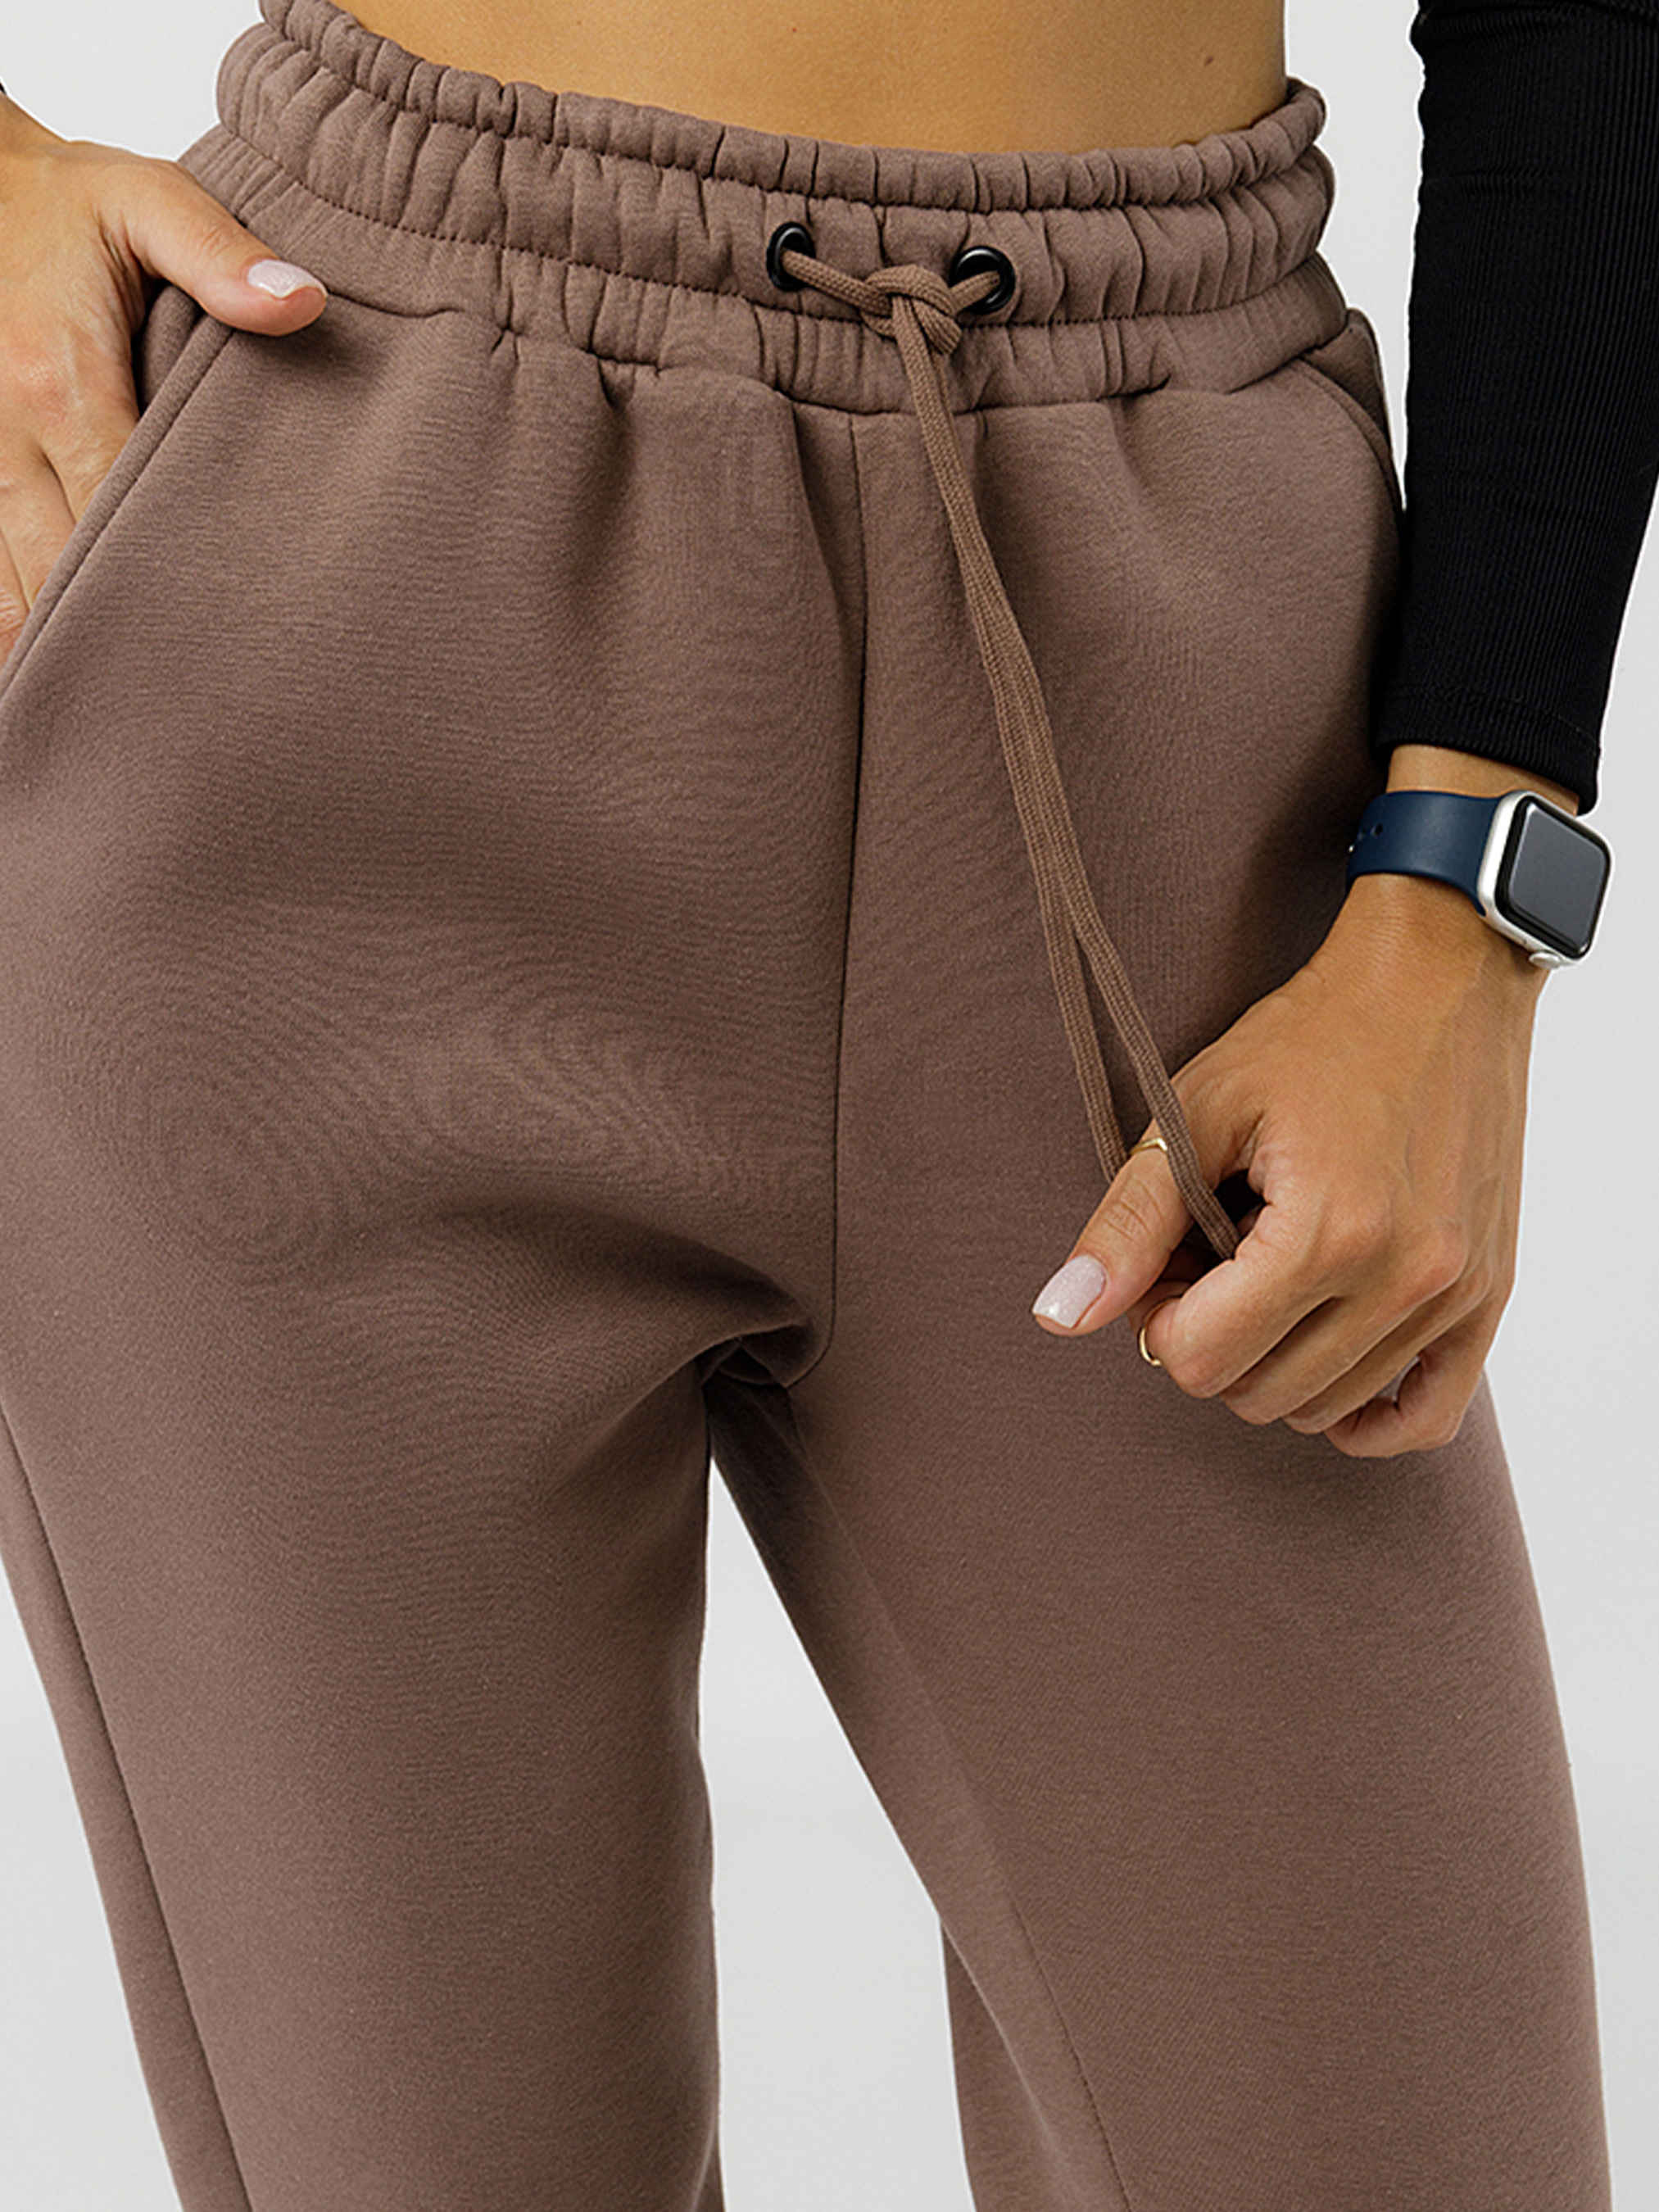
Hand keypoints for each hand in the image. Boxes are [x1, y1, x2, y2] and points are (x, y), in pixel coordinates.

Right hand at [0, 89, 328, 663]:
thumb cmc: (62, 199)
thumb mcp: (143, 200)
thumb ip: (219, 253)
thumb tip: (303, 303)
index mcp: (62, 381)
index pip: (120, 511)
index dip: (173, 582)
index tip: (230, 639)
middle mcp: (3, 432)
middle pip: (63, 571)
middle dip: (122, 634)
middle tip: (193, 704)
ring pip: (10, 586)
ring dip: (61, 642)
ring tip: (132, 707)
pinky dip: (17, 616)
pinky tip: (56, 664)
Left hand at [1030, 862, 1551, 1458]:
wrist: (1437, 979)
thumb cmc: (1309, 1035)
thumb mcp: (1196, 1111)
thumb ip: (1127, 1223)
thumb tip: (1059, 1318)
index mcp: (1328, 1231)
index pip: (1199, 1360)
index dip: (1159, 1316)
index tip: (1170, 1257)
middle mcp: (1405, 1276)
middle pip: (1258, 1394)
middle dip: (1212, 1339)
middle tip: (1212, 1262)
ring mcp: (1458, 1294)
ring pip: (1326, 1411)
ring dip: (1278, 1361)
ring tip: (1273, 1273)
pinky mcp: (1491, 1296)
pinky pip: (1426, 1418)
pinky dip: (1366, 1412)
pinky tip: (1327, 1354)